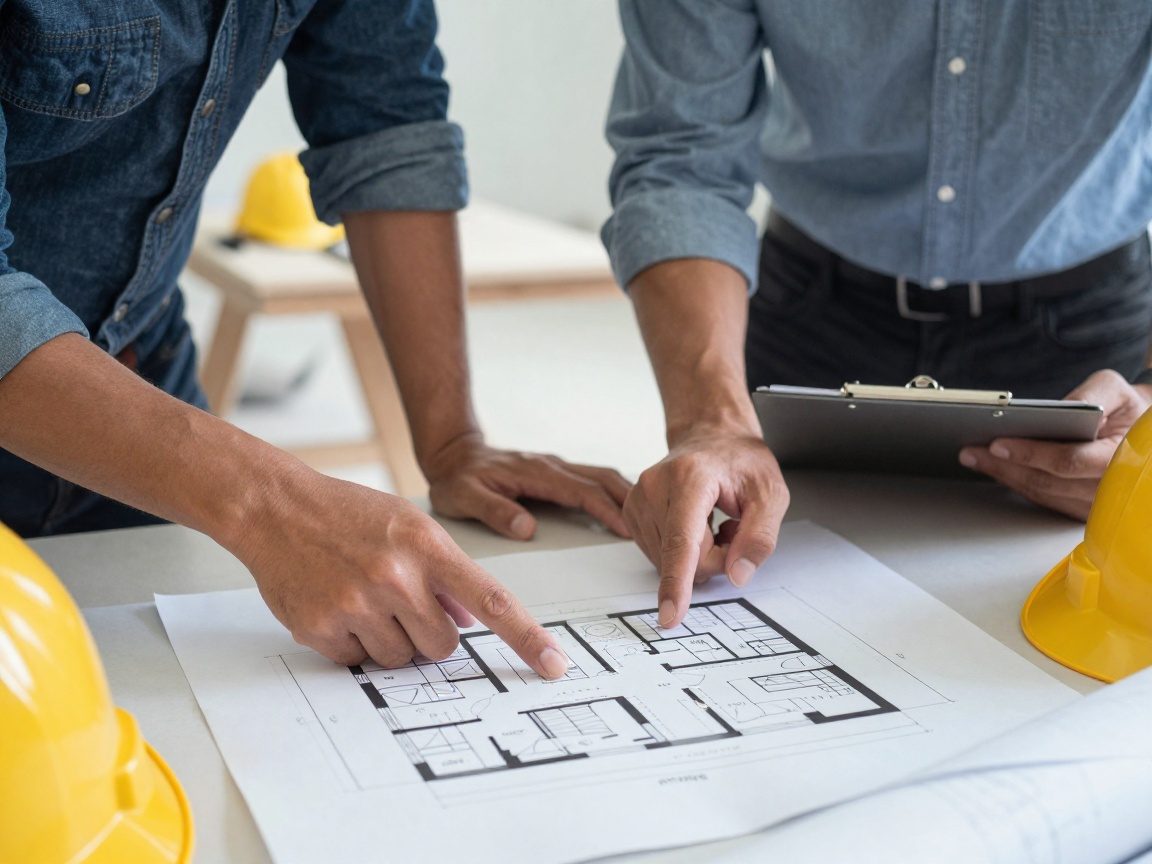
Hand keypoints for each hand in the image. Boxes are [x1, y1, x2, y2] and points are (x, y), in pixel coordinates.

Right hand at [236, 466, 570, 676]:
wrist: (276, 509)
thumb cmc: (348, 514)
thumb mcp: (409, 525)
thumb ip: (444, 570)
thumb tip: (471, 618)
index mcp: (426, 547)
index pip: (491, 600)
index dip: (527, 637)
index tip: (554, 664)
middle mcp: (395, 577)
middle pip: (443, 646)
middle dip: (430, 632)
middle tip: (401, 601)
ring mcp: (357, 605)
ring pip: (401, 658)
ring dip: (390, 639)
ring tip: (363, 597)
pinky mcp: (322, 629)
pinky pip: (359, 661)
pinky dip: (354, 642)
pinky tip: (337, 604)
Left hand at [422, 432, 631, 539]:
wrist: (452, 453)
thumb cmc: (457, 478)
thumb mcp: (464, 497)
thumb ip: (494, 511)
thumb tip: (526, 528)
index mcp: (535, 472)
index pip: (581, 492)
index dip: (607, 510)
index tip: (627, 530)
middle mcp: (550, 465)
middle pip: (602, 478)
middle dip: (631, 499)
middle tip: (655, 524)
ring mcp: (554, 466)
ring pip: (601, 475)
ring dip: (626, 492)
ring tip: (650, 516)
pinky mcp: (554, 471)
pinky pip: (591, 478)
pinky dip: (613, 489)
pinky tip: (624, 505)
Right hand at [625, 429, 789, 628]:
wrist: (711, 436)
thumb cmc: (740, 462)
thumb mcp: (770, 494)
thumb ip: (759, 537)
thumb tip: (737, 574)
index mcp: (690, 479)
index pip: (683, 541)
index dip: (678, 582)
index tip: (670, 614)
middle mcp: (655, 487)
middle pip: (684, 558)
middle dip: (713, 557)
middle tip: (731, 529)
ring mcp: (638, 499)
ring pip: (670, 561)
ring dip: (698, 554)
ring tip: (711, 521)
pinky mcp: (632, 512)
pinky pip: (660, 554)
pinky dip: (682, 550)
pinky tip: (694, 524)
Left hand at [959, 369, 1151, 519]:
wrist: (1142, 434)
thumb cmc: (1126, 409)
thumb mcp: (1115, 390)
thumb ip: (1090, 395)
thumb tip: (1058, 408)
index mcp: (1121, 457)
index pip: (1069, 461)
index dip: (1031, 454)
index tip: (998, 444)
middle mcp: (1109, 487)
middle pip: (1047, 482)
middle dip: (1005, 467)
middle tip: (971, 452)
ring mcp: (1096, 504)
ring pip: (1042, 494)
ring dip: (1005, 478)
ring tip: (975, 459)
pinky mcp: (1083, 511)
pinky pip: (1045, 501)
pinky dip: (1018, 485)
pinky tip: (996, 471)